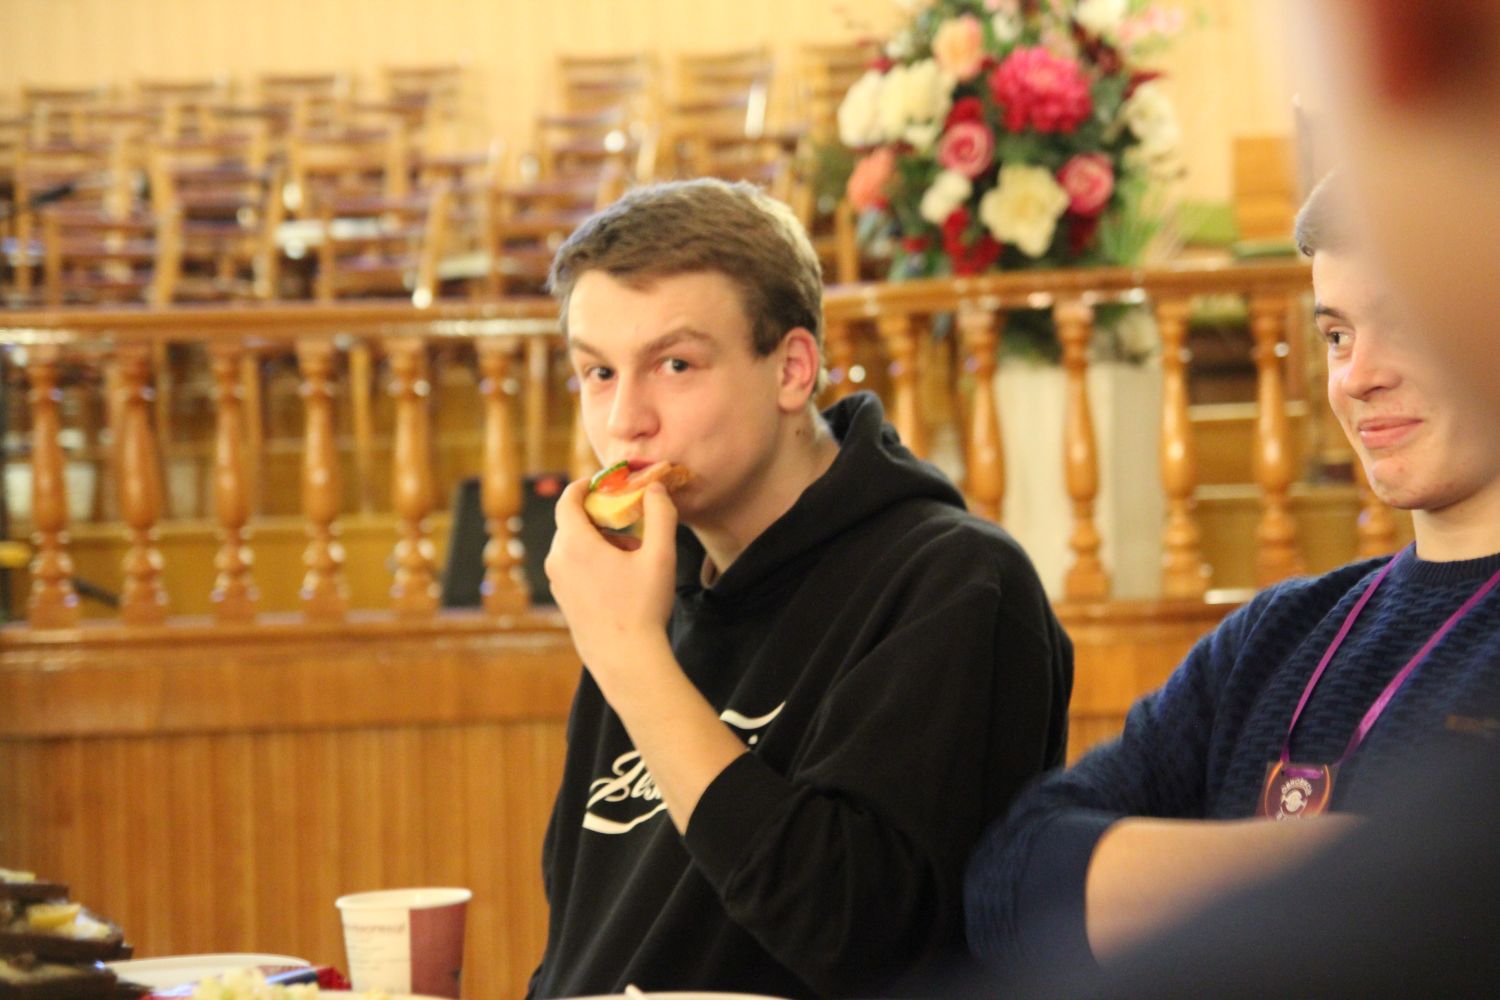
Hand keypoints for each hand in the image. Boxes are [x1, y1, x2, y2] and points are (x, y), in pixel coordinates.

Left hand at [544, 479, 679, 681]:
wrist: (626, 660)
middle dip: (600, 516)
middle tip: (630, 523)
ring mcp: (557, 583)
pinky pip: (572, 568)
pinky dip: (592, 561)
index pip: (568, 499)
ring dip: (598, 541)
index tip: (604, 482)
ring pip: (573, 546)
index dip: (585, 486)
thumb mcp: (660, 555)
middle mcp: (558, 560)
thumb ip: (660, 514)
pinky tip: (621, 579)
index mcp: (575, 543)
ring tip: (631, 556)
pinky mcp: (562, 601)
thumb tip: (654, 488)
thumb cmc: (642, 607)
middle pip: (572, 523)